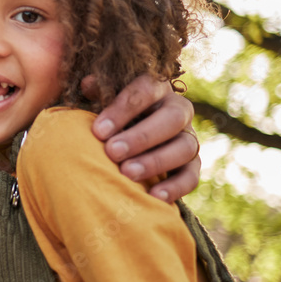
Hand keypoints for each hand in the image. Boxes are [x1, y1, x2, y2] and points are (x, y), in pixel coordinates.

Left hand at [83, 75, 200, 202]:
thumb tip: (88, 84)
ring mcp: (189, 138)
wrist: (126, 140)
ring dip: (155, 161)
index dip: (123, 109)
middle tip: (112, 152)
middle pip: (172, 118)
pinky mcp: (192, 165)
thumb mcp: (103, 99)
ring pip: (184, 147)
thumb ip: (98, 91)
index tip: (98, 131)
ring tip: (127, 174)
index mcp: (157, 88)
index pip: (146, 90)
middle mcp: (178, 110)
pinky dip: (175, 187)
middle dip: (141, 136)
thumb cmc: (111, 115)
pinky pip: (191, 176)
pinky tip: (153, 197)